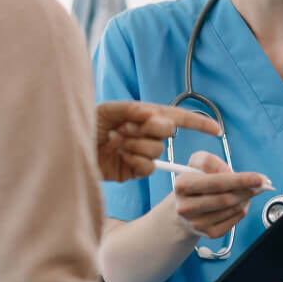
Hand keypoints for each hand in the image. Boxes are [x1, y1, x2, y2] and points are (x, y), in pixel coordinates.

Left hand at [96, 101, 219, 181]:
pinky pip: (147, 167)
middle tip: (127, 128)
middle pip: (166, 132)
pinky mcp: (132, 171)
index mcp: (142, 116)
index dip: (197, 122)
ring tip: (116, 143)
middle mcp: (143, 134)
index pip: (175, 117)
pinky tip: (119, 157)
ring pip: (156, 150)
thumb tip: (154, 115)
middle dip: (151, 128)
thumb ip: (132, 109)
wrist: (66, 150)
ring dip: (137, 145)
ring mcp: (139, 153)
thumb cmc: (84, 125)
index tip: (216, 130)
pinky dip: (135, 161)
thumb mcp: (107, 110)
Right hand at [172, 151, 272, 239]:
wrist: (184, 207)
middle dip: (247, 190)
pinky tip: (238, 202)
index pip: (216, 183)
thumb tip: (231, 174)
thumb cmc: (195, 183)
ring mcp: (197, 223)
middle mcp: (186, 207)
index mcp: (182, 185)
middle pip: (226, 199)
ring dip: (245, 198)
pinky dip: (242, 209)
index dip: (240, 180)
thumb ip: (211, 161)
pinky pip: (235, 219)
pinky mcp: (209, 233)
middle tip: (260, 184)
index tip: (259, 178)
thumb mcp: (197, 163)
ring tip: (245, 191)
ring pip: (233, 209)